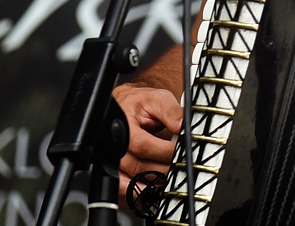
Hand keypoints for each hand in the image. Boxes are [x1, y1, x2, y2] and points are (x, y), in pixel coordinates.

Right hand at [113, 82, 182, 204]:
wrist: (123, 108)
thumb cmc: (139, 105)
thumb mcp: (157, 99)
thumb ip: (171, 112)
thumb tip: (183, 125)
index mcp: (123, 129)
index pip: (143, 146)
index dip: (166, 151)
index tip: (183, 151)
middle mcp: (115, 149)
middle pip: (139, 169)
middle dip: (165, 170)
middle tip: (181, 165)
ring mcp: (112, 165)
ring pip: (134, 184)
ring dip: (156, 184)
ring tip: (171, 175)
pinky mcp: (114, 177)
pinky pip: (126, 195)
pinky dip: (142, 195)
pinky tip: (155, 186)